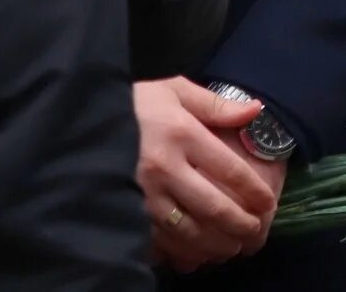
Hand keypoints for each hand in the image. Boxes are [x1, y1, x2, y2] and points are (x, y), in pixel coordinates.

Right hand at [134, 77, 274, 269]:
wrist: (77, 123)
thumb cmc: (132, 105)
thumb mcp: (174, 92)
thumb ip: (216, 105)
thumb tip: (256, 110)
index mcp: (182, 135)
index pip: (231, 170)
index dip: (254, 191)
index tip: (267, 203)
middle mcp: (164, 168)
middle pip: (213, 206)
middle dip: (240, 224)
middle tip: (254, 232)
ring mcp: (141, 194)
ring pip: (187, 230)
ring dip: (214, 243)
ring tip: (231, 247)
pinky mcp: (122, 211)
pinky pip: (157, 241)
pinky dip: (180, 251)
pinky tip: (194, 254)